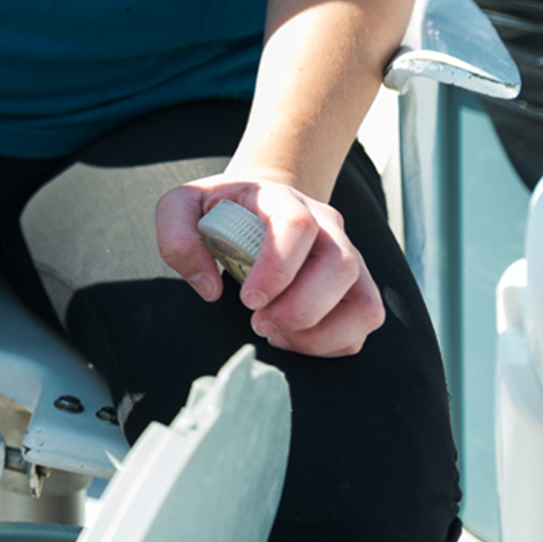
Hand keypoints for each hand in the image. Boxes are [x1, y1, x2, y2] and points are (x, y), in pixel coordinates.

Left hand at [155, 174, 383, 357]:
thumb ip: (177, 236)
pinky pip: (365, 321)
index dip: (277, 268)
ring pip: (364, 302)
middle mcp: (326, 225)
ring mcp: (348, 255)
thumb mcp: (182, 206)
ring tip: (278, 336)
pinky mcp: (355, 285)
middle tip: (258, 324)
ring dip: (321, 333)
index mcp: (282, 199)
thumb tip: (209, 288)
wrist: (257, 204)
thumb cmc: (218, 211)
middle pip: (340, 266)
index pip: (297, 225)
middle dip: (299, 309)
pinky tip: (293, 338)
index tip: (247, 299)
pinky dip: (332, 342)